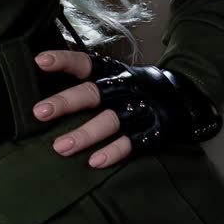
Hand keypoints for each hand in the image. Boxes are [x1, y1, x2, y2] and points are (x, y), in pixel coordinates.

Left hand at [30, 49, 220, 167]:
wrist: (184, 97)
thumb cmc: (132, 88)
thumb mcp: (113, 75)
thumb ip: (84, 80)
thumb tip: (40, 87)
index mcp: (110, 72)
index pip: (84, 62)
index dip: (63, 61)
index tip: (40, 61)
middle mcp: (123, 88)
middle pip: (92, 93)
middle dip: (65, 102)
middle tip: (39, 112)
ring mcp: (138, 110)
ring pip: (109, 121)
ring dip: (84, 134)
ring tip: (60, 147)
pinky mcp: (151, 131)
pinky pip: (131, 142)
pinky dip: (113, 152)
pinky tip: (95, 162)